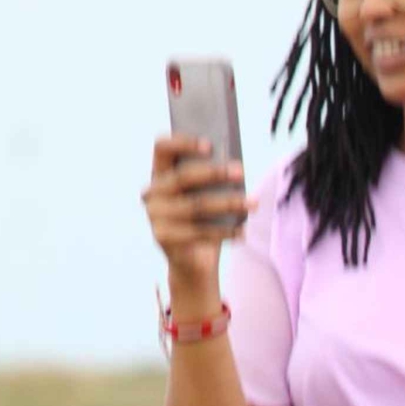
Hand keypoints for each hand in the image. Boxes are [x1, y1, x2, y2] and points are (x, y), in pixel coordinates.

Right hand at [141, 135, 254, 288]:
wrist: (192, 262)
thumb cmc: (204, 220)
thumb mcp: (206, 196)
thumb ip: (211, 180)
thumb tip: (234, 167)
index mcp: (159, 175)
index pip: (162, 149)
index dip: (183, 143)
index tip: (210, 146)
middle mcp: (151, 193)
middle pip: (182, 177)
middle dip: (214, 173)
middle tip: (242, 171)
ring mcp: (154, 216)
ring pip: (195, 205)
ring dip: (228, 203)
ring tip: (253, 203)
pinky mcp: (163, 237)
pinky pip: (199, 232)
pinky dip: (225, 232)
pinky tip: (243, 232)